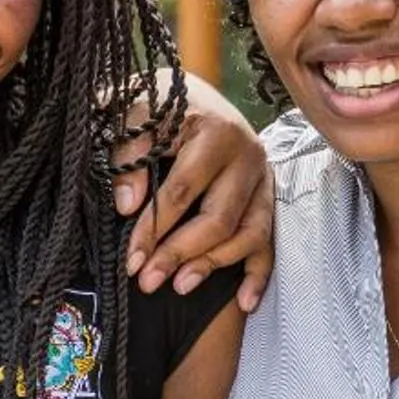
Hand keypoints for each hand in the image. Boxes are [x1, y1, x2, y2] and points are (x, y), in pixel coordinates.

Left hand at [111, 72, 273, 309]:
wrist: (193, 95)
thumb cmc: (157, 108)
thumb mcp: (134, 117)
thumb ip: (129, 155)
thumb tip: (129, 205)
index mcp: (214, 132)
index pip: (182, 191)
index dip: (154, 229)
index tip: (131, 261)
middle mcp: (248, 155)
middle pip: (219, 218)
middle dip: (181, 254)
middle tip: (148, 282)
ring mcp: (262, 178)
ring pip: (249, 233)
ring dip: (214, 265)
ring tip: (180, 287)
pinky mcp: (268, 196)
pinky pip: (269, 241)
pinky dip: (258, 273)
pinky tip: (243, 302)